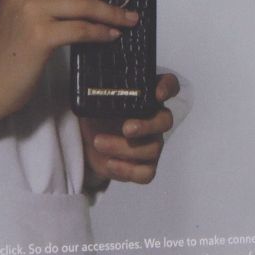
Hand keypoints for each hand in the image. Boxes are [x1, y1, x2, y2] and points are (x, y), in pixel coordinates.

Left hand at [79, 73, 180, 187]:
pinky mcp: (144, 166)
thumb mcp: (93, 97)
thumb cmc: (95, 114)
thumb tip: (86, 81)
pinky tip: (110, 163)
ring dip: (123, 148)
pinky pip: (146, 173)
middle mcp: (154, 119)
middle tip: (126, 128)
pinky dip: (127, 170)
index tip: (158, 94)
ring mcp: (151, 144)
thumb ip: (99, 88)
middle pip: (166, 121)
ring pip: (152, 149)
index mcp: (146, 97)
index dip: (168, 88)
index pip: (169, 85)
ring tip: (98, 142)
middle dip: (147, 126)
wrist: (85, 141)